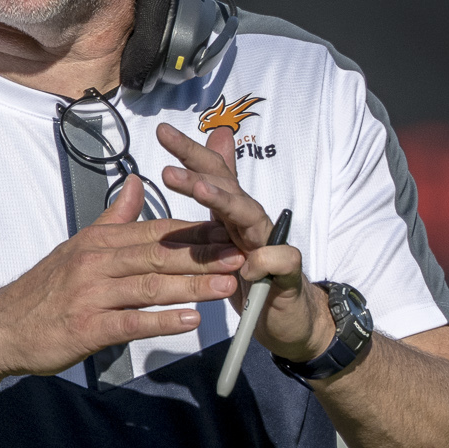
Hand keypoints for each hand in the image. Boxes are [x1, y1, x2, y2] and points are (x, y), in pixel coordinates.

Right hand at [0, 175, 247, 379]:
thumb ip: (113, 218)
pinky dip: (162, 322)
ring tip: (228, 286)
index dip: (195, 231)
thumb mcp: (76, 247)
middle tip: (243, 255)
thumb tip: (137, 182)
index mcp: (97, 242)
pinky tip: (190, 323)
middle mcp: (95, 263)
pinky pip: (131, 323)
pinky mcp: (87, 328)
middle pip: (159, 256)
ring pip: (150, 287)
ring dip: (192, 286)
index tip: (230, 231)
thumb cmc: (42, 293)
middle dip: (204, 256)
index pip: (155, 232)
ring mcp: (91, 295)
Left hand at [156, 123, 334, 363]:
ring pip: (251, 216)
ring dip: (226, 202)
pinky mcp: (287, 274)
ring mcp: (271, 245)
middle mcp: (251, 223)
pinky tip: (250, 265)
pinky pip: (280, 261)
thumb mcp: (227, 233)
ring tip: (201, 191)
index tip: (161, 131)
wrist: (287, 316)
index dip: (190, 152)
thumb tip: (218, 139)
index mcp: (232, 214)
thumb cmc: (250, 274)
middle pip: (228, 188)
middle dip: (199, 173)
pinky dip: (266, 261)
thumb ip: (218, 192)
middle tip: (167, 168)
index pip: (212, 174)